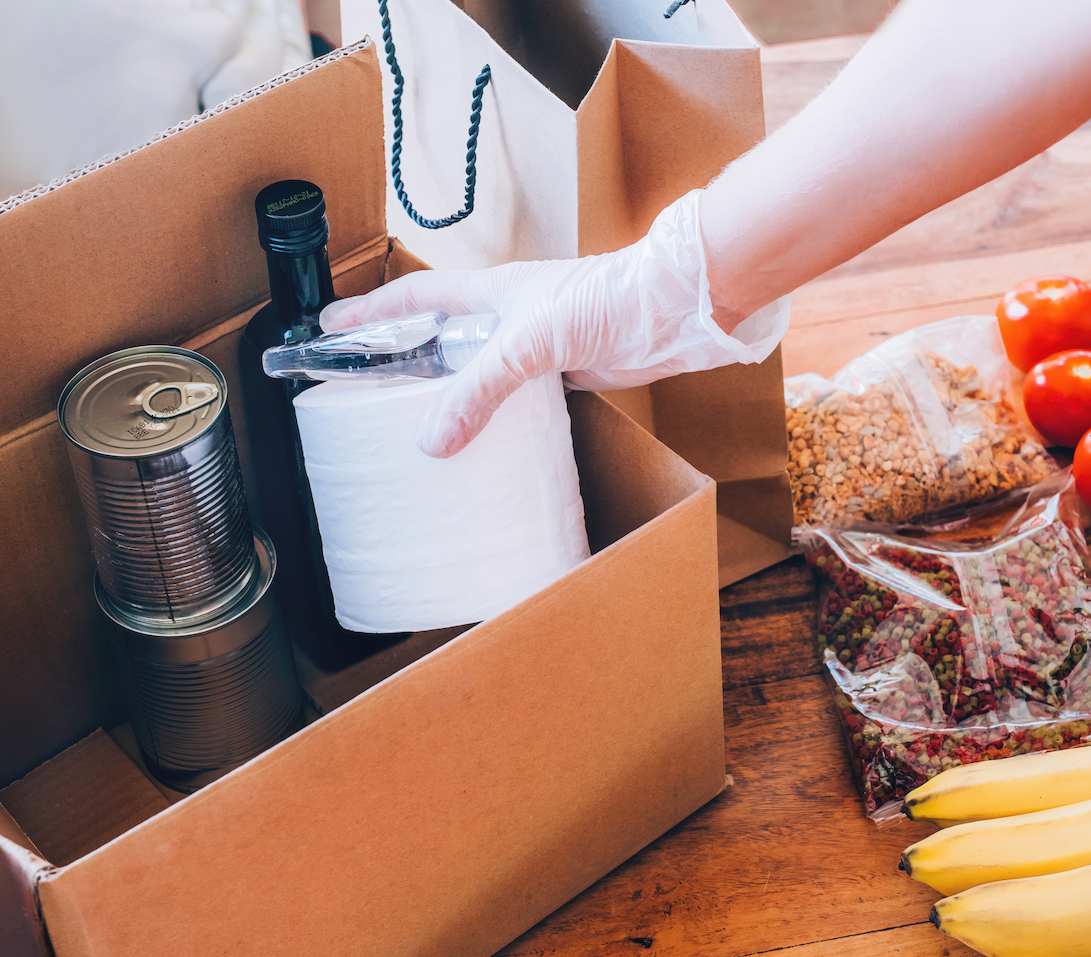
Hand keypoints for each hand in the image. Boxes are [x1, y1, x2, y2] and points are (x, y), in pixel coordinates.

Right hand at [321, 190, 787, 456]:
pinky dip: (494, 417)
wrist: (672, 310)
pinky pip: (515, 399)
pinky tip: (482, 441)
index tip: (329, 324)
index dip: (370, 311)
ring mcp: (537, 346)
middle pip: (440, 337)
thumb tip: (433, 438)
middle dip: (402, 357)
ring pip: (478, 371)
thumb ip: (480, 388)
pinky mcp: (564, 374)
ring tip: (412, 424)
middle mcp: (508, 317)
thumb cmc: (607, 299)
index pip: (414, 298)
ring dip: (450, 393)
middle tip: (362, 384)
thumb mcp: (530, 341)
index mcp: (490, 293)